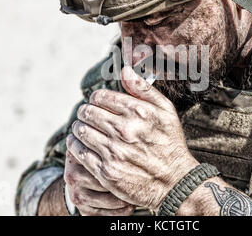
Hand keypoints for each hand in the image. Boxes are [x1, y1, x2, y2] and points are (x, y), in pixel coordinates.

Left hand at [66, 66, 198, 209]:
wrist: (175, 182)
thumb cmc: (170, 143)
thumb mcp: (166, 111)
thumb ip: (144, 89)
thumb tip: (125, 69)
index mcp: (139, 112)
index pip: (100, 97)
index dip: (95, 98)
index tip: (97, 103)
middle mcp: (125, 130)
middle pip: (88, 112)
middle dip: (85, 111)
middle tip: (87, 115)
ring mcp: (115, 152)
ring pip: (81, 131)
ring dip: (78, 127)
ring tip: (83, 129)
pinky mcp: (107, 172)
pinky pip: (80, 152)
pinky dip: (75, 145)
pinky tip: (79, 144)